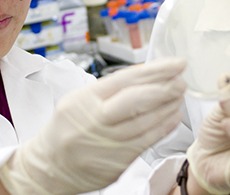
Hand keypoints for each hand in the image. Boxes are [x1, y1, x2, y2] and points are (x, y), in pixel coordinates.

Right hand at [0, 57, 186, 194]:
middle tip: (181, 80)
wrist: (48, 166)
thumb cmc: (66, 129)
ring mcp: (107, 143)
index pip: (126, 79)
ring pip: (146, 122)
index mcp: (84, 100)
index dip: (155, 70)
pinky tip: (173, 117)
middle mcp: (95, 121)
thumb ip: (110, 90)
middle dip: (165, 88)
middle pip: (138, 100)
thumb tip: (146, 75)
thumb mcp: (78, 100)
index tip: (175, 63)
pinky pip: (146, 142)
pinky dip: (163, 128)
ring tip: (180, 96)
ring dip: (169, 107)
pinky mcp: (116, 163)